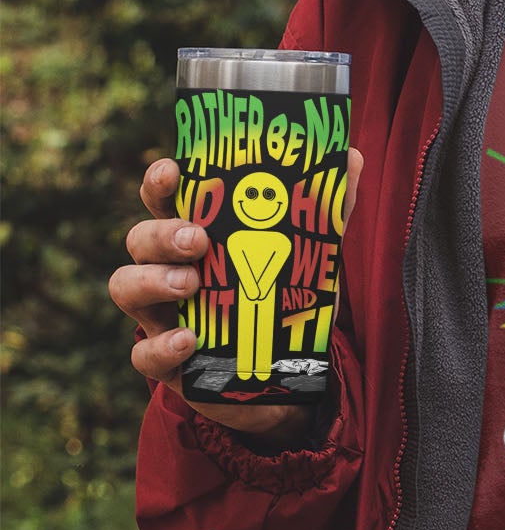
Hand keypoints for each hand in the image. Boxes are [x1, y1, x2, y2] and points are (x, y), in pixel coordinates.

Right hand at [109, 151, 363, 444]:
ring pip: (126, 287)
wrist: (287, 373)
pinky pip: (144, 355)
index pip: (167, 199)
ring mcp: (163, 315)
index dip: (161, 182)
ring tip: (188, 283)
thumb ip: (329, 210)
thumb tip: (352, 157)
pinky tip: (189, 340)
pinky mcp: (169, 362)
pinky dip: (161, 346)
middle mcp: (170, 269)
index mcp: (198, 234)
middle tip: (197, 238)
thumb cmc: (286, 296)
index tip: (173, 170)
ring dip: (152, 281)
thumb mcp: (310, 252)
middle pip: (140, 239)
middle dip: (161, 233)